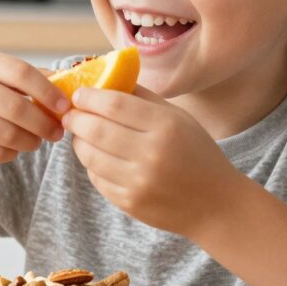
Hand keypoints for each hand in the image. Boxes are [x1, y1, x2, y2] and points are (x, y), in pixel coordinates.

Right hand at [0, 50, 69, 162]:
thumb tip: (68, 85)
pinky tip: (13, 148)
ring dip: (31, 142)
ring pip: (9, 135)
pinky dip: (11, 153)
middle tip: (57, 133)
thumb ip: (26, 76)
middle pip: (18, 110)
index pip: (23, 74)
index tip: (65, 107)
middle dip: (44, 125)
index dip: (49, 92)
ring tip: (36, 141)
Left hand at [62, 86, 241, 238]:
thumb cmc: (197, 154)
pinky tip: (99, 158)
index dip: (89, 96)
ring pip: (90, 156)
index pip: (114, 104)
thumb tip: (106, 81)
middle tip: (70, 114)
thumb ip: (143, 98)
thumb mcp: (179, 118)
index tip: (79, 94)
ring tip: (81, 135)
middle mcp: (151, 154)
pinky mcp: (130, 203)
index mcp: (166, 126)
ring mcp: (139, 182)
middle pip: (95, 129)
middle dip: (76, 118)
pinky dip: (92, 165)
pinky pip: (97, 178)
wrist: (216, 205)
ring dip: (79, 142)